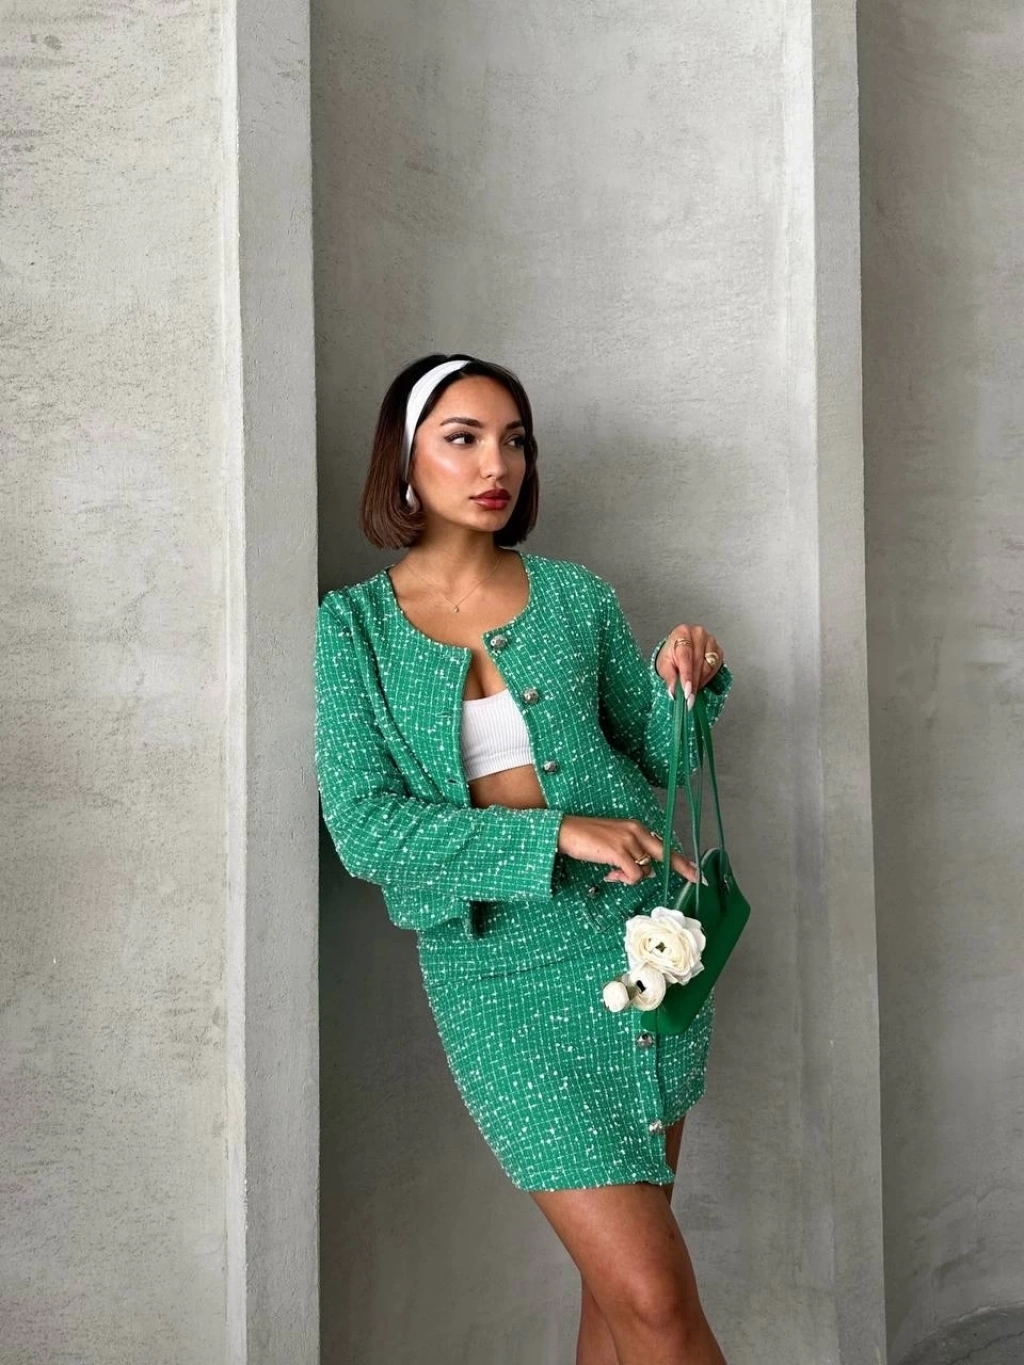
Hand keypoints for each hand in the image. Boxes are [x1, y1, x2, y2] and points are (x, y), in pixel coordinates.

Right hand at [556, 815, 698, 885]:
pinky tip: (610, 874)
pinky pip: (633, 875)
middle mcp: (636, 831)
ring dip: (631, 877)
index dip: (681, 860)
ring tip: (614, 872)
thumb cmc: (587, 837)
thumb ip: (631, 852)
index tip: (695, 871)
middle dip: (682, 867)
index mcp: (636, 827)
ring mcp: (628, 840)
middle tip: (697, 880)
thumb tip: (642, 871)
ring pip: (644, 870)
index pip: (663, 845)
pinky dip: (623, 879)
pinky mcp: (618, 851)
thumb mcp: (614, 841)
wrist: (566, 831)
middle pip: (665, 853)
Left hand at [655, 624, 724, 706]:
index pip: (685, 656)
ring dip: (700, 681)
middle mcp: (698, 634)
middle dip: (693, 683)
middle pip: (698, 661)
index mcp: (682, 633)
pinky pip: (716, 667)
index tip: (687, 690)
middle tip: (689, 698)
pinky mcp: (718, 650)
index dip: (686, 675)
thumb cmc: (671, 655)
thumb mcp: (664, 665)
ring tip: (692, 690)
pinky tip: (700, 681)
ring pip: (709, 666)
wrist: (679, 650)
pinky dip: (707, 677)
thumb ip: (669, 677)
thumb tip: (673, 691)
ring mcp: (710, 641)